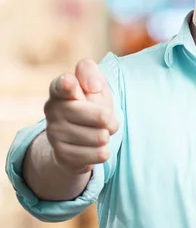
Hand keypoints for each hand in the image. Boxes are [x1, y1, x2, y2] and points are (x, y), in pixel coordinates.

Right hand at [44, 59, 118, 174]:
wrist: (77, 140)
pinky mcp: (62, 154)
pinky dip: (103, 152)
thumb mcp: (95, 85)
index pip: (62, 85)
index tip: (71, 84)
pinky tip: (93, 147)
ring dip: (106, 136)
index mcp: (60, 89)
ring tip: (98, 133)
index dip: (68, 84)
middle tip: (108, 120)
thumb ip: (91, 73)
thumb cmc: (91, 105)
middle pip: (101, 116)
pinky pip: (100, 154)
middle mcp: (53, 110)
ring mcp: (54, 133)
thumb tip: (93, 86)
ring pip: (101, 137)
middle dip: (111, 120)